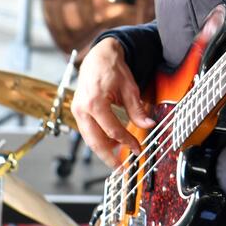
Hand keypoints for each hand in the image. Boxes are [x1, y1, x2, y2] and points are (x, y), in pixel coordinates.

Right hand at [72, 38, 155, 165]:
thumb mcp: (130, 88)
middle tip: (121, 169)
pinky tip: (111, 145)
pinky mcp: (77, 111)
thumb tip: (148, 125)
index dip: (126, 142)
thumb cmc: (112, 69)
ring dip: (103, 151)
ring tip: (117, 160)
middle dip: (108, 157)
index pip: (112, 130)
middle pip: (95, 141)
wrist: (98, 57)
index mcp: (95, 102)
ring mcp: (77, 110)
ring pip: (89, 139)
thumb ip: (137, 110)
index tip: (137, 149)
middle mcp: (82, 108)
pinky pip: (87, 131)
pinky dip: (98, 140)